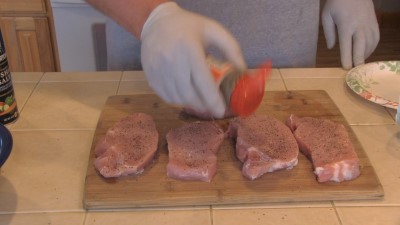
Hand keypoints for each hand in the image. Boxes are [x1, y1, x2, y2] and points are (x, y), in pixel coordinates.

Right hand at [140, 2, 244, 117]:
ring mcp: (158, 71)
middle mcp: (172, 62)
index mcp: (190, 50)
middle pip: (189, 95)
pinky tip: (185, 94)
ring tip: (199, 100)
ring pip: (177, 99)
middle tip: (212, 107)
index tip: (221, 111)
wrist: (157, 22)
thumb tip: (242, 71)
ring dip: (191, 104)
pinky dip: (178, 100)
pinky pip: (166, 97)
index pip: (203, 83)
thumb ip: (231, 49)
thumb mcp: (214, 30)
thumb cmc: (189, 27)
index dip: (213, 100)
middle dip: (203, 106)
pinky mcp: (150, 77)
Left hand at [322, 0, 379, 68]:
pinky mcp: (375, 23)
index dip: (347, 58)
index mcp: (346, 26)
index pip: (346, 46)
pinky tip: (366, 52)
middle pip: (360, 47)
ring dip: (365, 55)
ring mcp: (369, 25)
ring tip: (359, 62)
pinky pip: (376, 38)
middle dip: (359, 60)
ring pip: (370, 44)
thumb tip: (331, 48)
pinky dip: (372, 47)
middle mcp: (359, 27)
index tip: (346, 68)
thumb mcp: (327, 15)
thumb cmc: (337, 3)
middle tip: (356, 71)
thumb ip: (329, 32)